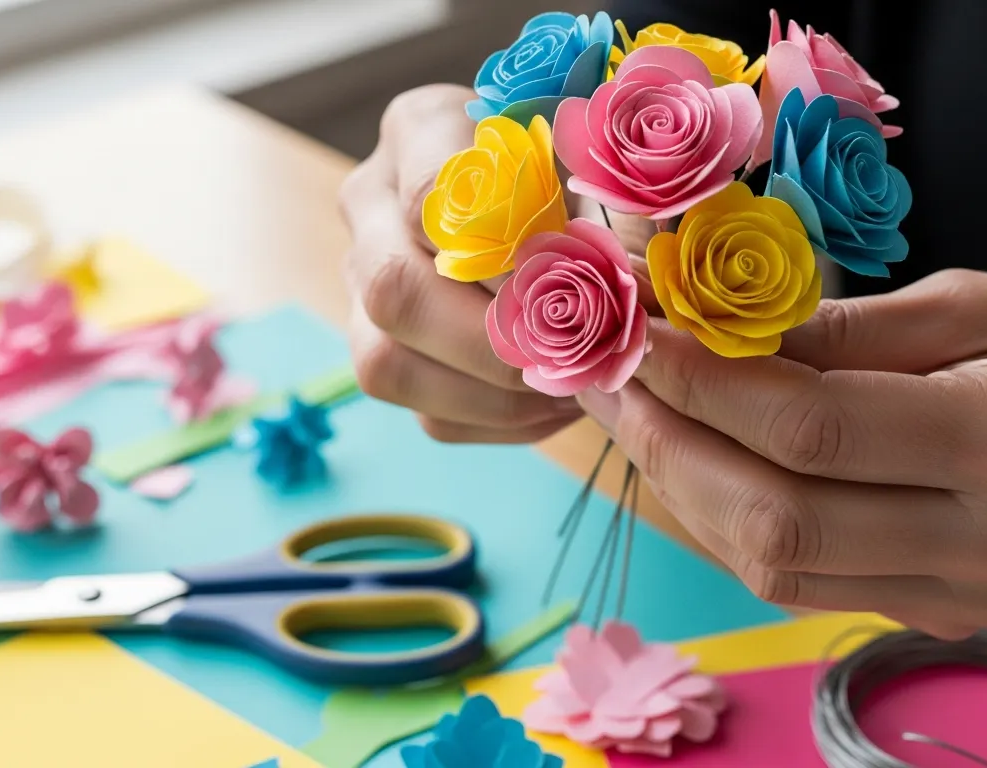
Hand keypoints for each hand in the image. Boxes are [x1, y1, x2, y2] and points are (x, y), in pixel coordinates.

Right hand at [339, 85, 580, 441]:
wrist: (557, 198)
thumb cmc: (584, 170)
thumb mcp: (603, 164)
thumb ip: (612, 208)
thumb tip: (626, 286)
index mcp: (420, 129)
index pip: (432, 191)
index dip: (504, 250)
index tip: (571, 278)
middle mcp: (370, 204)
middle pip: (394, 289)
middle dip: (493, 339)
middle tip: (576, 355)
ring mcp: (360, 285)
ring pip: (388, 363)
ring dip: (492, 394)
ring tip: (574, 388)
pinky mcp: (383, 352)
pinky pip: (425, 411)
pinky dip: (499, 420)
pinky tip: (558, 402)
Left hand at [578, 269, 986, 637]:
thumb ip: (866, 324)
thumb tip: (736, 331)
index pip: (816, 429)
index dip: (707, 385)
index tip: (637, 338)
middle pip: (777, 520)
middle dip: (671, 447)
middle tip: (609, 383)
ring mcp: (961, 595)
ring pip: (774, 567)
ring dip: (684, 492)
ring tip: (635, 417)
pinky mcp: (937, 615)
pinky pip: (799, 582)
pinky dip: (729, 524)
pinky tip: (697, 464)